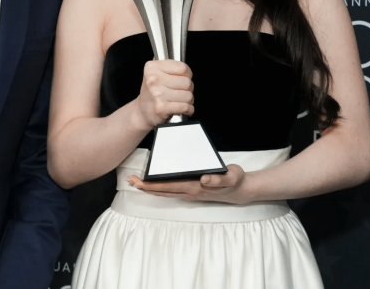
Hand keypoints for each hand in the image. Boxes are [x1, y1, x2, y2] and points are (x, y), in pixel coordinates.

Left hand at [126, 165, 248, 203]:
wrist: (240, 190)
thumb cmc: (234, 180)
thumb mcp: (232, 176)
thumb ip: (220, 178)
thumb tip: (204, 179)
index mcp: (195, 187)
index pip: (168, 186)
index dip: (151, 185)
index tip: (138, 181)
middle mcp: (189, 192)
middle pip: (162, 191)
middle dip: (145, 187)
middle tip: (130, 180)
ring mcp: (189, 193)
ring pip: (165, 192)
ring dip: (150, 188)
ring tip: (136, 182)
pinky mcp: (191, 191)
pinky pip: (171, 191)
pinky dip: (159, 188)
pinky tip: (153, 184)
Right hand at [133, 60, 193, 129]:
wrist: (141, 112)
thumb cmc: (151, 92)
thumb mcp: (154, 73)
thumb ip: (167, 65)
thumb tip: (182, 63)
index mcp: (152, 68)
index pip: (183, 68)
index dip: (187, 75)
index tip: (183, 78)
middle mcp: (153, 79)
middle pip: (187, 82)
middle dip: (188, 89)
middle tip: (180, 92)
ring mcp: (157, 94)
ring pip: (188, 95)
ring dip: (188, 100)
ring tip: (180, 100)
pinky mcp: (162, 108)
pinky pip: (186, 107)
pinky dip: (188, 110)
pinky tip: (183, 109)